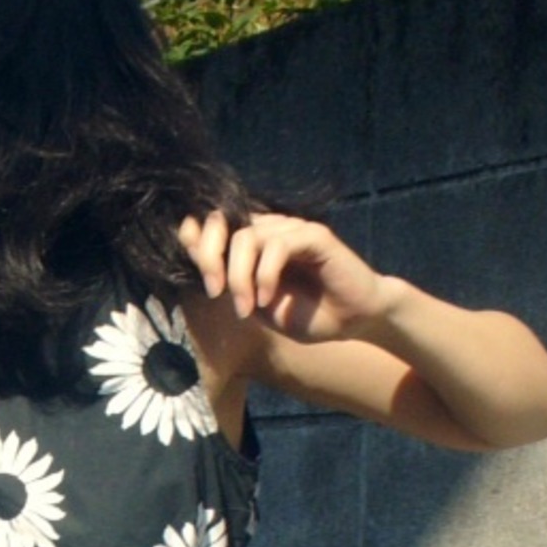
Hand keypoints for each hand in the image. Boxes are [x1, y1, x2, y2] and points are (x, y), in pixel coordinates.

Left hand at [178, 210, 396, 341]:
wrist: (355, 322)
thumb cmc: (308, 315)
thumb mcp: (258, 305)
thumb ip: (232, 284)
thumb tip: (200, 266)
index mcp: (254, 243)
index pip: (214, 225)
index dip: (195, 238)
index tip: (191, 269)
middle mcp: (271, 229)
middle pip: (223, 225)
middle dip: (209, 258)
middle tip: (215, 292)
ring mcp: (293, 229)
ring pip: (248, 237)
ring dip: (239, 276)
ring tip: (246, 306)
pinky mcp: (314, 236)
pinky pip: (278, 246)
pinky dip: (265, 274)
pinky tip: (267, 299)